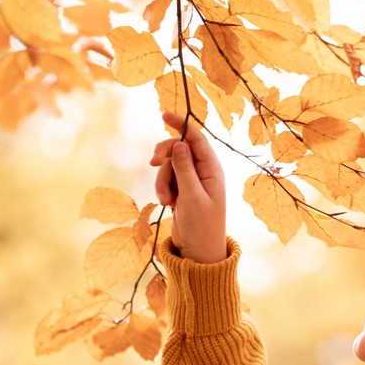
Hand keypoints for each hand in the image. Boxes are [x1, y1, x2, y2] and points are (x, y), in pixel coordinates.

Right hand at [150, 112, 226, 263]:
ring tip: (168, 201)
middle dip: (164, 157)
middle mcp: (203, 171)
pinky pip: (165, 179)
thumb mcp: (192, 196)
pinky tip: (167, 204)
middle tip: (153, 164)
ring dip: (162, 181)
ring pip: (168, 166)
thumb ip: (184, 169)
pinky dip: (162, 189)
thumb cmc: (202, 225)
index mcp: (212, 169)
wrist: (198, 250)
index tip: (164, 114)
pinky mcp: (181, 190)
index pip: (196, 138)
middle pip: (178, 149)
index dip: (181, 124)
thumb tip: (178, 143)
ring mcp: (191, 180)